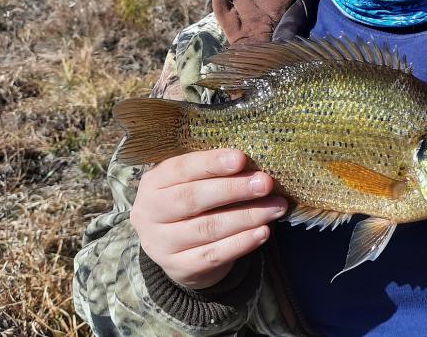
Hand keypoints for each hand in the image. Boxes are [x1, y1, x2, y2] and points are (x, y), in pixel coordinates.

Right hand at [130, 149, 286, 288]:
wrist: (176, 248)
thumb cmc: (192, 201)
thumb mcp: (192, 180)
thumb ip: (214, 171)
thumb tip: (253, 164)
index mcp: (153, 182)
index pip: (181, 169)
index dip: (212, 163)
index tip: (241, 159)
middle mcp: (150, 213)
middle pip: (193, 199)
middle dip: (234, 190)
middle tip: (265, 183)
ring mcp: (161, 244)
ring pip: (208, 228)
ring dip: (247, 217)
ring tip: (276, 207)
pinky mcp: (179, 268)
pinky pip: (214, 255)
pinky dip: (241, 243)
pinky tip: (263, 232)